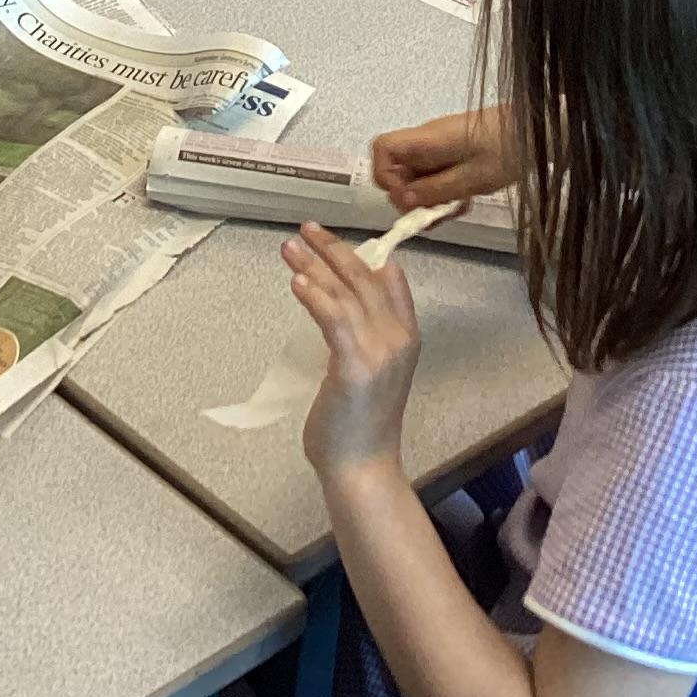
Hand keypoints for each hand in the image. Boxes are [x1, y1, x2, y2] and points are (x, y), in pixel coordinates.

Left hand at [287, 223, 422, 480]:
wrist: (363, 467)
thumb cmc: (360, 424)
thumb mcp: (374, 371)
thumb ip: (366, 336)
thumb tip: (343, 304)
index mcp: (406, 337)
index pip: (391, 282)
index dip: (363, 255)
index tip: (332, 239)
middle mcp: (398, 338)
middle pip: (364, 279)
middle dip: (333, 250)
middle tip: (305, 229)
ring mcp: (380, 352)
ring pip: (345, 293)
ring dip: (315, 265)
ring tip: (289, 247)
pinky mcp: (355, 367)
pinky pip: (334, 319)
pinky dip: (315, 296)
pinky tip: (297, 282)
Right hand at [370, 108, 510, 210]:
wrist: (536, 128)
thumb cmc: (506, 150)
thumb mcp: (471, 178)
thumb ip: (434, 190)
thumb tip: (401, 200)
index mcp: (426, 139)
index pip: (382, 149)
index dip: (386, 177)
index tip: (409, 200)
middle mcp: (426, 141)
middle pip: (398, 169)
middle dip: (412, 197)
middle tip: (437, 213)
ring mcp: (439, 147)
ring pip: (417, 177)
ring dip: (430, 198)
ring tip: (457, 208)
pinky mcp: (452, 153)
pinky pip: (435, 175)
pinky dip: (444, 192)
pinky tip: (464, 201)